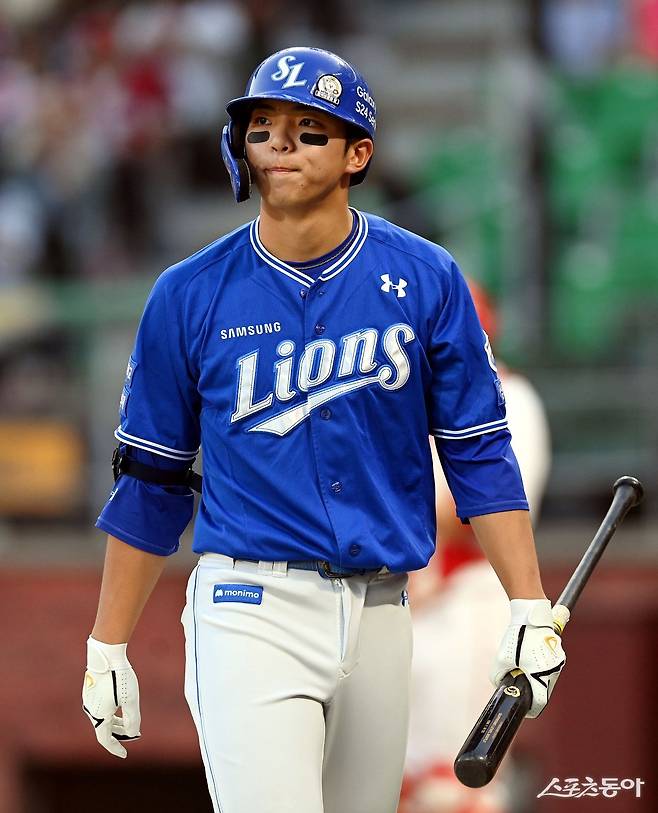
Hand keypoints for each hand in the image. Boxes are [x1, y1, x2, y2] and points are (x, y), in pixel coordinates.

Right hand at [82, 636, 140, 757]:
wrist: (105, 654)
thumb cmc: (120, 676)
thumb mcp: (131, 699)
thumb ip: (132, 719)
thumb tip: (132, 733)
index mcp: (99, 716)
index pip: (105, 740)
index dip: (115, 748)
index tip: (124, 755)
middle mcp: (90, 711)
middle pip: (104, 729)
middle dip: (118, 735)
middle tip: (133, 736)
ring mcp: (88, 700)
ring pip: (102, 718)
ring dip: (114, 724)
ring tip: (127, 723)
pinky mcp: (90, 691)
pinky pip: (100, 708)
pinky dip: (110, 713)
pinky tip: (119, 707)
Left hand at [490, 599, 565, 717]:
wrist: (531, 616)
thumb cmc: (517, 638)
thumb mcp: (501, 659)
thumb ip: (497, 676)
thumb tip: (499, 684)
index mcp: (542, 677)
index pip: (540, 702)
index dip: (531, 708)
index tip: (524, 709)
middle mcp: (554, 671)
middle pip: (544, 690)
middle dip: (532, 689)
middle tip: (519, 684)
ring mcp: (558, 662)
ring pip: (547, 677)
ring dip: (536, 677)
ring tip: (523, 667)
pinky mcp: (559, 653)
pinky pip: (549, 666)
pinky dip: (540, 666)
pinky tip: (529, 657)